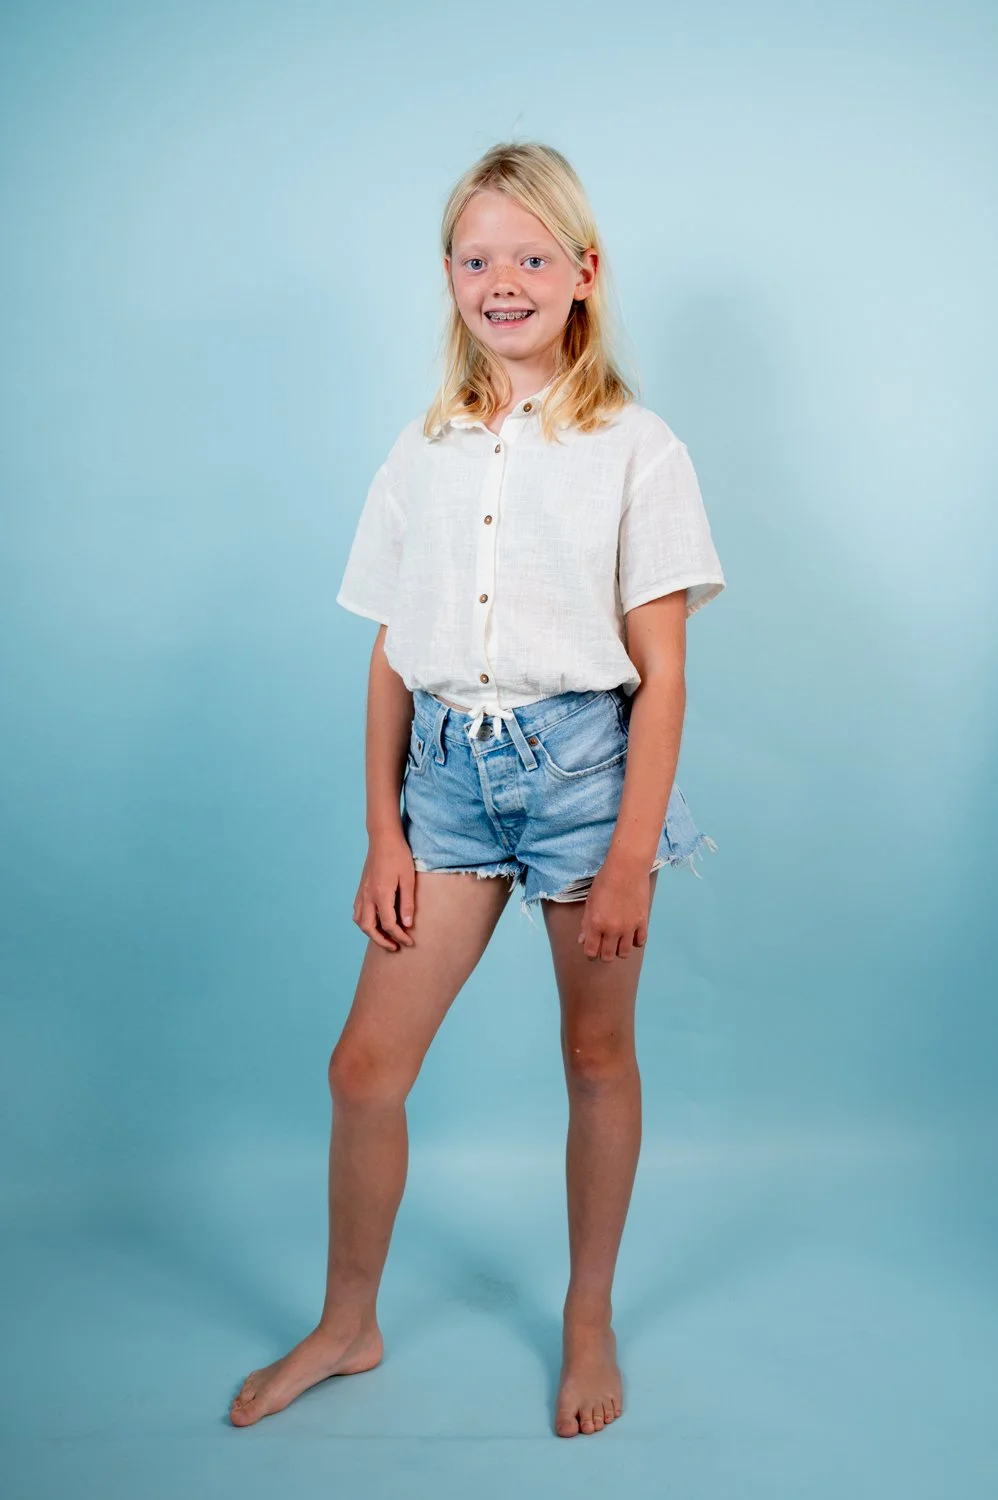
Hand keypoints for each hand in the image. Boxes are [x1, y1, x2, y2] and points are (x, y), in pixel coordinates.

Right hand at [353, 830, 416, 950]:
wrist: (383, 838)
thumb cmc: (399, 855)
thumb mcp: (409, 879)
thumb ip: (407, 903)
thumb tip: (408, 925)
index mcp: (381, 894)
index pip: (389, 924)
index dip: (400, 936)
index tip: (410, 942)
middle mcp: (368, 896)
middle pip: (369, 928)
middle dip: (382, 941)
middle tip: (395, 947)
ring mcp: (362, 892)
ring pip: (360, 921)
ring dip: (371, 933)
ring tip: (385, 937)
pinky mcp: (361, 888)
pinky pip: (358, 911)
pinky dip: (365, 921)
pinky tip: (375, 921)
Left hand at [576, 855, 650, 961]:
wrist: (627, 868)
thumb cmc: (605, 880)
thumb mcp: (590, 901)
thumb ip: (586, 923)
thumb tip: (582, 940)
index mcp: (596, 923)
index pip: (591, 952)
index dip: (590, 953)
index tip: (591, 948)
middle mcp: (612, 929)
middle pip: (607, 956)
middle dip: (603, 954)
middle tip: (604, 945)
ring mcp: (629, 927)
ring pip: (624, 953)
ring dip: (619, 950)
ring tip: (617, 941)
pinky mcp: (642, 922)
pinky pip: (639, 942)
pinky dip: (634, 942)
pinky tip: (630, 934)